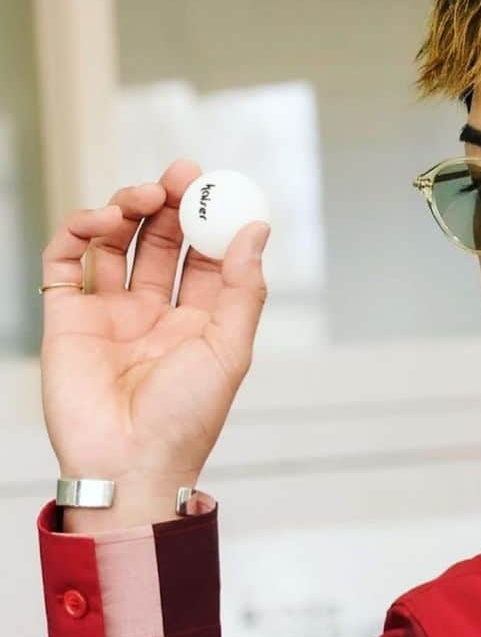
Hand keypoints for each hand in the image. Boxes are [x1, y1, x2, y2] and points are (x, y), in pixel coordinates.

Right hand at [39, 159, 269, 525]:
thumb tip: (257, 230)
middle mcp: (155, 314)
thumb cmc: (186, 418)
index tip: (216, 186)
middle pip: (161, 243)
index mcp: (199, 323)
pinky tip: (101, 221)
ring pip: (116, 244)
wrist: (128, 462)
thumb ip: (244, 288)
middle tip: (179, 174)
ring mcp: (110, 314)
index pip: (206, 258)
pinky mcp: (67, 317)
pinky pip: (67, 261)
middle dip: (171, 204)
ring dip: (128, 211)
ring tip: (143, 198)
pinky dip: (80, 231)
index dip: (210, 220)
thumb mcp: (229, 349)